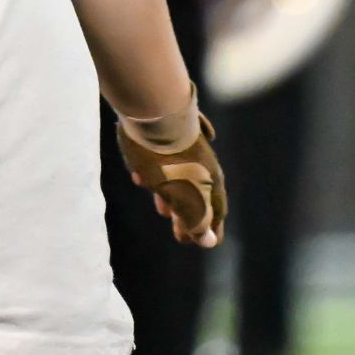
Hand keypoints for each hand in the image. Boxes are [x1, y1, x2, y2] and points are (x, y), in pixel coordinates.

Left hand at [115, 105, 226, 248]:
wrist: (153, 111)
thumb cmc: (168, 162)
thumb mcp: (181, 198)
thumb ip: (196, 221)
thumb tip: (210, 242)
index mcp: (210, 182)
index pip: (217, 213)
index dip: (211, 230)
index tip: (209, 243)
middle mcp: (202, 165)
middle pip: (198, 197)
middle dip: (189, 219)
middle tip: (180, 236)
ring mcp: (184, 150)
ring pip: (179, 180)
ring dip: (171, 199)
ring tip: (161, 210)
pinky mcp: (164, 138)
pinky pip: (161, 162)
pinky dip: (153, 175)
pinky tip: (137, 176)